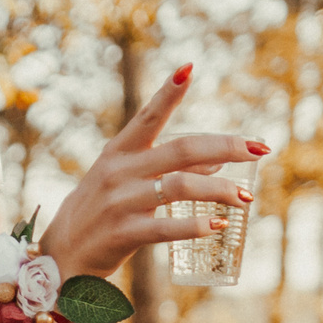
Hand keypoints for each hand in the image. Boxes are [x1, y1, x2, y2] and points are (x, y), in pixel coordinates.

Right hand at [38, 63, 267, 278]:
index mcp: (120, 152)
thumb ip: (169, 169)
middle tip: (260, 151)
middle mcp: (120, 171)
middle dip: (226, 148)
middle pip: (181, 150)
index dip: (169, 92)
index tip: (189, 68)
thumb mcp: (128, 182)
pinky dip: (196, 225)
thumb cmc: (102, 211)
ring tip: (245, 199)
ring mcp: (121, 202)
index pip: (148, 116)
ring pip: (181, 187)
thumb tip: (216, 161)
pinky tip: (218, 225)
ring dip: (219, 191)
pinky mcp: (123, 233)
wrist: (63, 254)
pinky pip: (166, 227)